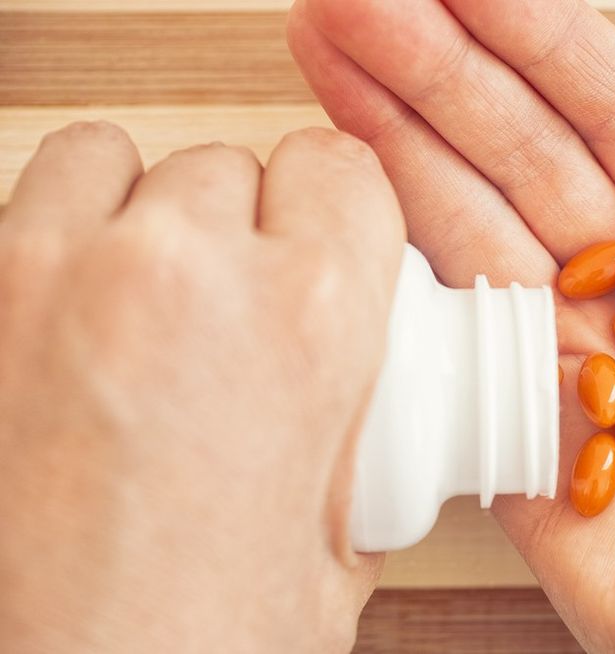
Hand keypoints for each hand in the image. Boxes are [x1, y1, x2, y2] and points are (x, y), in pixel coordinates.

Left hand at [0, 123, 403, 651]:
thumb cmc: (198, 642)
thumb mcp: (347, 534)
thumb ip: (361, 422)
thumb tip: (359, 374)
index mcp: (309, 319)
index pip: (340, 170)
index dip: (336, 212)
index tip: (321, 245)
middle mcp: (182, 273)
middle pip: (233, 167)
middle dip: (244, 229)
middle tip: (234, 311)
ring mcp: (57, 273)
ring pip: (122, 161)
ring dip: (144, 213)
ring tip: (148, 298)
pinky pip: (33, 200)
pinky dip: (61, 235)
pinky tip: (75, 312)